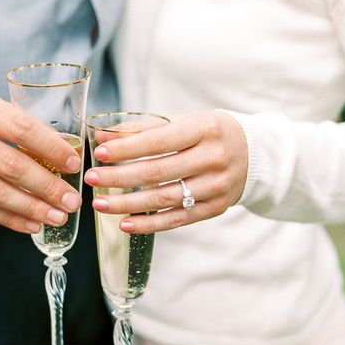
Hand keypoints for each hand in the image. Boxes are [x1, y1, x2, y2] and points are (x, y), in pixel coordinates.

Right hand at [0, 90, 82, 232]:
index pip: (19, 127)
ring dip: (31, 208)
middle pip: (9, 165)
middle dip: (46, 186)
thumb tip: (60, 150)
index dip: (50, 148)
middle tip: (72, 200)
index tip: (73, 163)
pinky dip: (9, 219)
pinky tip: (31, 223)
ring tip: (57, 216)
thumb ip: (13, 123)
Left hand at [84, 111, 247, 233]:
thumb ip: (144, 128)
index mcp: (204, 129)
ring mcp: (216, 186)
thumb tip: (104, 136)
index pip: (159, 140)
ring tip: (100, 203)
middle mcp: (213, 158)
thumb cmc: (208, 133)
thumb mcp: (183, 121)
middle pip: (158, 171)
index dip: (128, 148)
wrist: (253, 153)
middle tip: (91, 179)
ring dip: (127, 203)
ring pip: (164, 198)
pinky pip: (177, 219)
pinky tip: (125, 223)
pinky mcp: (215, 208)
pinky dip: (149, 223)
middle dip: (119, 177)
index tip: (100, 152)